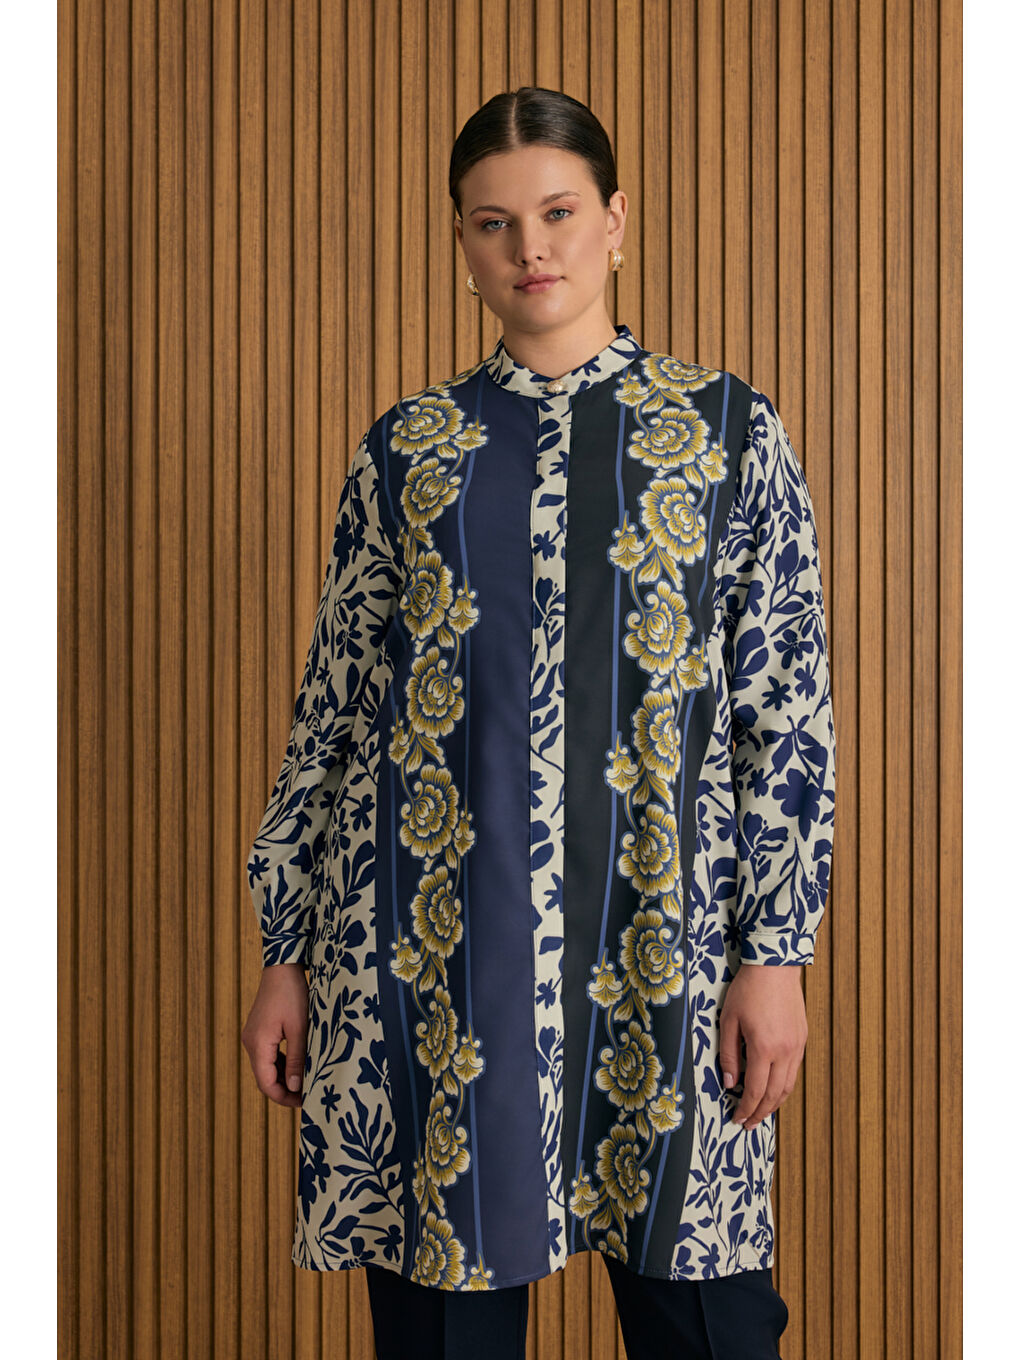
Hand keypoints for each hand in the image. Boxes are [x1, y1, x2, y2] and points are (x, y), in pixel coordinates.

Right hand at [241, 963, 308, 1107]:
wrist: (282, 966)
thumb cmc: (292, 995)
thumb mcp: (300, 1029)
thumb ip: (296, 1060)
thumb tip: (295, 1088)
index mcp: (258, 1045)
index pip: (266, 1084)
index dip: (284, 1097)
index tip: (303, 1102)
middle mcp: (250, 1043)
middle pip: (264, 1078)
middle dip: (284, 1089)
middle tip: (307, 1095)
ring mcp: (253, 1036)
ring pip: (266, 1067)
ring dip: (283, 1077)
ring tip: (305, 1082)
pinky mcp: (258, 1031)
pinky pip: (267, 1055)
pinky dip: (280, 1064)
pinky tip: (297, 1065)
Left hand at [718, 962, 807, 1129]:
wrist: (775, 966)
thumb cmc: (747, 990)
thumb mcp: (728, 1021)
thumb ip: (728, 1054)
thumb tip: (729, 1083)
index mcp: (764, 1049)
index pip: (755, 1091)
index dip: (746, 1109)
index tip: (737, 1119)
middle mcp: (785, 1052)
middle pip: (774, 1095)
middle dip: (760, 1113)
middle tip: (748, 1124)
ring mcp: (796, 1046)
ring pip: (788, 1086)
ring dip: (775, 1104)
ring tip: (761, 1113)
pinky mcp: (802, 1039)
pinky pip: (794, 1071)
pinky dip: (784, 1086)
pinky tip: (773, 1089)